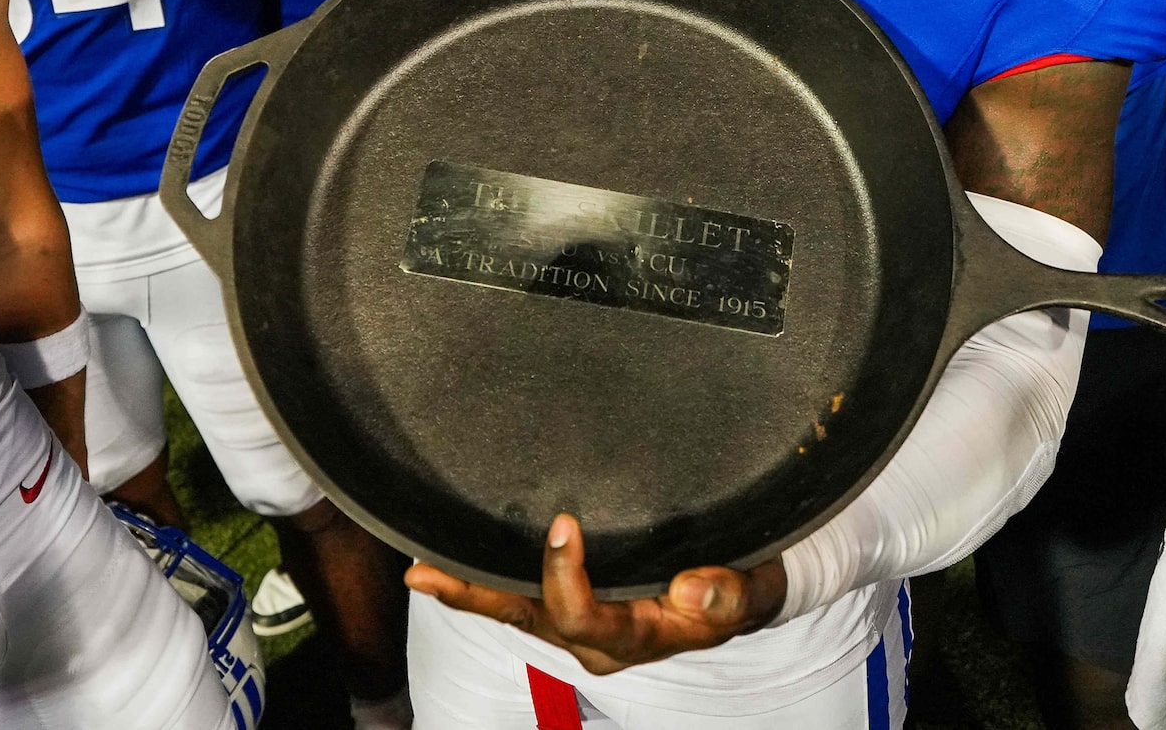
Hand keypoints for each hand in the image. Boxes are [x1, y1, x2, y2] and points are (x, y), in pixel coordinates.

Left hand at [406, 514, 782, 674]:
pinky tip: (452, 562)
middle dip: (476, 597)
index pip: (584, 617)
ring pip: (517, 609)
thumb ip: (724, 595)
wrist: (741, 596)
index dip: (567, 578)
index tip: (564, 526)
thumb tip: (689, 590)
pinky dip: (488, 580)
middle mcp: (595, 638)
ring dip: (469, 591)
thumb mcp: (745, 594)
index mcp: (634, 638)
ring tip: (420, 571)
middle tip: (427, 574)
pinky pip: (525, 596)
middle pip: (528, 619)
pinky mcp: (574, 603)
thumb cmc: (740, 589)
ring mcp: (579, 623)